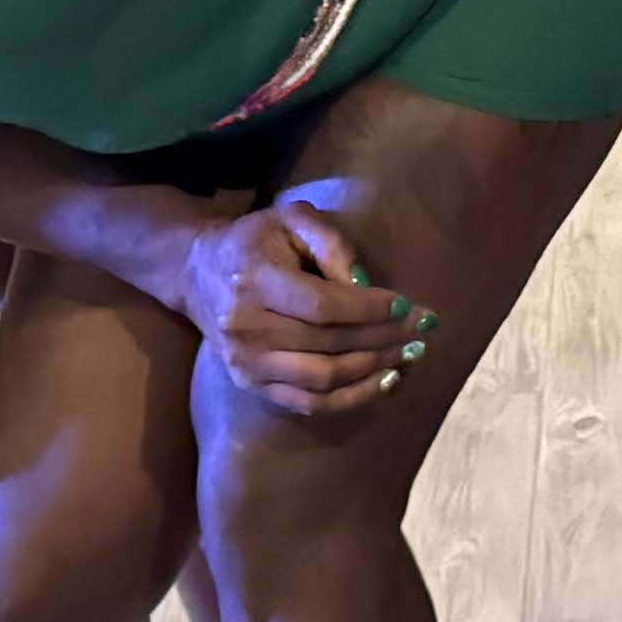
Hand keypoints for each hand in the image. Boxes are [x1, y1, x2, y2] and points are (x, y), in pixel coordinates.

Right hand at [185, 184, 431, 417]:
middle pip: (327, 345)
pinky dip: (352, 397)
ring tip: (410, 356)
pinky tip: (385, 381)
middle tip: (422, 331)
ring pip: (322, 380)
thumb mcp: (292, 219)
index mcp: (254, 282)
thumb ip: (332, 243)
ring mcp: (246, 364)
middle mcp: (245, 328)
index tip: (407, 305)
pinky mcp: (252, 385)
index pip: (322, 306)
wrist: (199, 272)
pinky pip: (309, 402)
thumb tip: (367, 286)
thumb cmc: (256, 240)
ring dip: (373, 371)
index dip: (369, 309)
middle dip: (383, 339)